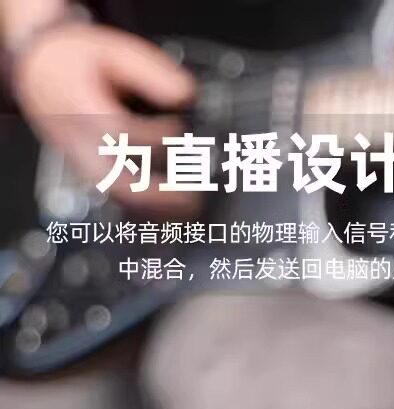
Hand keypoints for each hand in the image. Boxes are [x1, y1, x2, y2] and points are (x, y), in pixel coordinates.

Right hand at [13, 22, 198, 215]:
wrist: (39, 69)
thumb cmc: (76, 60)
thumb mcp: (115, 51)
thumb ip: (151, 72)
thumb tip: (185, 94)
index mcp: (81, 107)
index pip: (120, 131)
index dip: (155, 134)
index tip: (179, 126)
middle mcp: (77, 140)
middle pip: (113, 179)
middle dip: (155, 192)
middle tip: (190, 196)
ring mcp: (80, 160)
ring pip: (114, 194)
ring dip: (154, 205)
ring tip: (188, 205)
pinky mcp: (86, 169)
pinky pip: (114, 195)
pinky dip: (144, 205)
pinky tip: (171, 207)